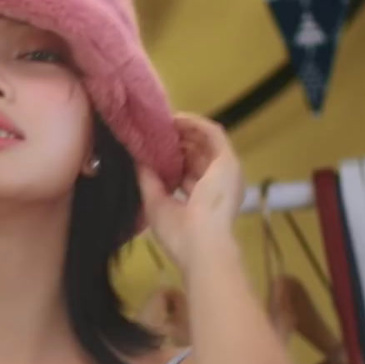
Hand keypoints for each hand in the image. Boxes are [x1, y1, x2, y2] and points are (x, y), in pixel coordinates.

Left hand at [138, 114, 243, 275]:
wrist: (202, 244)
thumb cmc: (179, 233)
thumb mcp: (156, 203)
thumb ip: (148, 180)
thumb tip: (136, 159)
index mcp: (203, 200)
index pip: (187, 173)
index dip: (170, 159)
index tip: (150, 148)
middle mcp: (217, 184)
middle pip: (196, 155)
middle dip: (175, 142)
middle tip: (152, 131)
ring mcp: (226, 171)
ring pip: (205, 142)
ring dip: (184, 131)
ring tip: (160, 122)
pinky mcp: (229, 160)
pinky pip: (213, 133)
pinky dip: (195, 124)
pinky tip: (175, 119)